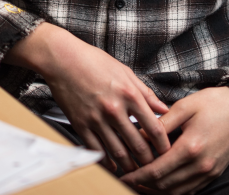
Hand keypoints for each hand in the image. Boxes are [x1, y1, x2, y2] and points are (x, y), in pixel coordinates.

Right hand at [4, 23, 170, 173]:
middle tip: (153, 165)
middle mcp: (114, 109)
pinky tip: (113, 165)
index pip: (154, 128)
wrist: (62, 59)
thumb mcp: (125, 72)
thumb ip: (146, 93)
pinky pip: (96, 149)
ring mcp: (96, 118)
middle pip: (138, 145)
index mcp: (129, 94)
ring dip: (129, 165)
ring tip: (136, 170)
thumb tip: (164, 108)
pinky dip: (107, 161)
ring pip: (118, 151)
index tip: (166, 150)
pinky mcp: (81, 124)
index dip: (163, 144)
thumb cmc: (93, 61)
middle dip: (149, 159)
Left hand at [121, 86, 228, 193]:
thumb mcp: (184, 107)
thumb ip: (160, 124)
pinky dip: (173, 191)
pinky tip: (160, 185)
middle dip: (142, 185)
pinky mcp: (214, 173)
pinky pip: (190, 190)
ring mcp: (209, 172)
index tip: (123, 175)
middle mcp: (201, 165)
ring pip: (177, 192)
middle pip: (164, 185)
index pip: (157, 170)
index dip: (137, 176)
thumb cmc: (212, 103)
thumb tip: (138, 136)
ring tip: (139, 184)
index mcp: (190, 147)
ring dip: (156, 190)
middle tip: (126, 180)